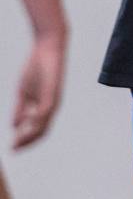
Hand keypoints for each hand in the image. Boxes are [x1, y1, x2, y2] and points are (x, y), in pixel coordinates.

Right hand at [12, 34, 65, 149]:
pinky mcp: (53, 92)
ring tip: (16, 143)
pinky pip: (44, 111)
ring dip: (29, 135)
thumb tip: (14, 126)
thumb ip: (20, 109)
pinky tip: (24, 126)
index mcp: (45, 107)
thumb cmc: (36, 68)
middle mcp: (51, 107)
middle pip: (41, 130)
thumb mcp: (24, 92)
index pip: (37, 129)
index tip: (13, 148)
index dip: (25, 140)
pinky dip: (35, 121)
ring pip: (43, 124)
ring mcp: (53, 100)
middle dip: (26, 142)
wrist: (47, 48)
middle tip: (13, 150)